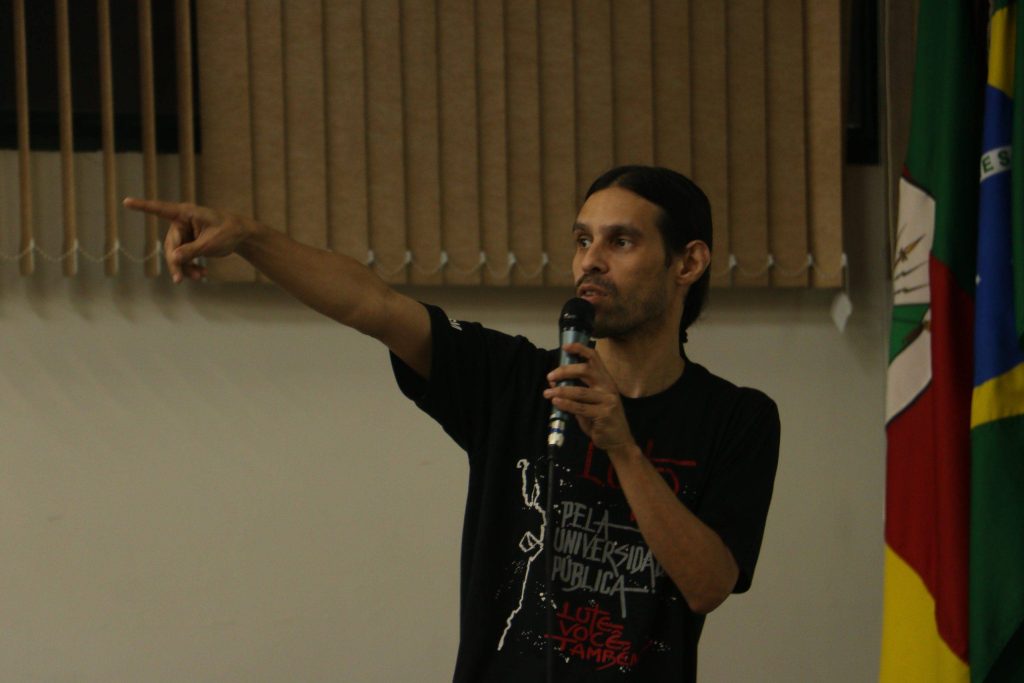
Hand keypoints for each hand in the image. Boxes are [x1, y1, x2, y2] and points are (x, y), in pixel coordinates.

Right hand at [122, 198, 257, 282]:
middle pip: (170, 245)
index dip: (143, 207)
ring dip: (185, 268)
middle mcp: (182, 221)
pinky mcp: (188, 243)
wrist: (241, 236)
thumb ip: (192, 250)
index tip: (126, 201)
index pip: (160, 209)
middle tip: (179, 280)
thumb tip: (173, 258)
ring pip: (175, 255)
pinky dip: (191, 267)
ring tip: (200, 277)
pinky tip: (202, 274)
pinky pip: (183, 258)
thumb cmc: (228, 232)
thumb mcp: (211, 243)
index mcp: (186, 213)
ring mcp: (184, 233)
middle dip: (176, 263)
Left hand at [543, 343, 634, 453]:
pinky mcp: (603, 414)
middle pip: (586, 370)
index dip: (580, 350)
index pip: (594, 359)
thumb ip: (576, 393)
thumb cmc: (601, 420)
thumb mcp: (591, 403)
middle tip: (550, 376)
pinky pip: (580, 408)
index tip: (565, 347)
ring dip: (561, 391)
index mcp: (606, 380)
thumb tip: (554, 385)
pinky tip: (556, 402)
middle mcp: (608, 387)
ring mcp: (608, 400)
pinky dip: (566, 404)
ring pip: (580, 391)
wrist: (618, 441)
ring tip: (547, 393)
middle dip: (565, 371)